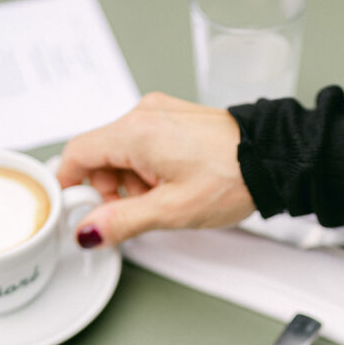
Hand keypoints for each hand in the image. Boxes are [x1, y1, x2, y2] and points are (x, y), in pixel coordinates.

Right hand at [57, 91, 255, 246]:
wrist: (273, 159)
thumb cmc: (232, 177)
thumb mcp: (171, 210)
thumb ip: (122, 221)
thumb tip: (88, 231)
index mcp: (135, 131)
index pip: (77, 153)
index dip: (70, 185)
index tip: (75, 209)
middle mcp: (144, 114)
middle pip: (100, 154)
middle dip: (108, 189)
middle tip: (131, 214)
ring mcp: (161, 113)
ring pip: (123, 151)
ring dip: (131, 182)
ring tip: (162, 201)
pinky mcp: (176, 119)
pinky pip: (145, 144)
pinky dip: (148, 169)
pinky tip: (171, 186)